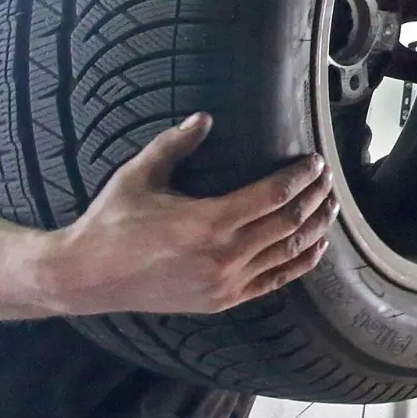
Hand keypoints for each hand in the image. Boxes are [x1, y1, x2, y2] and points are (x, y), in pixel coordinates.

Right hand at [42, 113, 336, 315]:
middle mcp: (224, 256)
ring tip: (330, 205)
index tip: (315, 161)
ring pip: (288, 253)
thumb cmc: (111, 221)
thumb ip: (174, 143)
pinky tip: (314, 245)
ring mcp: (225, 283)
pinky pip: (275, 281)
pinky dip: (301, 262)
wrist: (86, 277)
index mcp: (208, 222)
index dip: (302, 176)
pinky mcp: (222, 300)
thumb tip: (204, 116)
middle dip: (316, 197)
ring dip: (316, 227)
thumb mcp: (139, 175)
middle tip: (329, 177)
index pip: (275, 195)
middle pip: (289, 222)